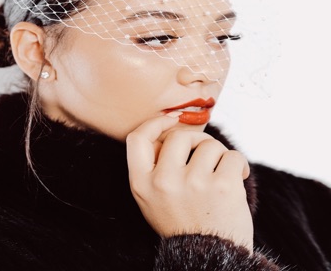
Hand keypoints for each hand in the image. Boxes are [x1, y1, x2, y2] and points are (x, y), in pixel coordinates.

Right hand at [126, 112, 253, 251]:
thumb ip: (153, 165)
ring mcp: (193, 184)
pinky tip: (237, 178)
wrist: (210, 256)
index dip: (155, 123)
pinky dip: (238, 164)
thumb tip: (169, 127)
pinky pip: (232, 156)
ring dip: (219, 155)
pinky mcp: (221, 187)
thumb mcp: (152, 197)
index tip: (172, 120)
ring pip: (209, 144)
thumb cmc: (182, 220)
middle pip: (179, 136)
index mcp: (142, 184)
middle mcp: (164, 182)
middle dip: (196, 140)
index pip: (138, 138)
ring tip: (220, 175)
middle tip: (205, 155)